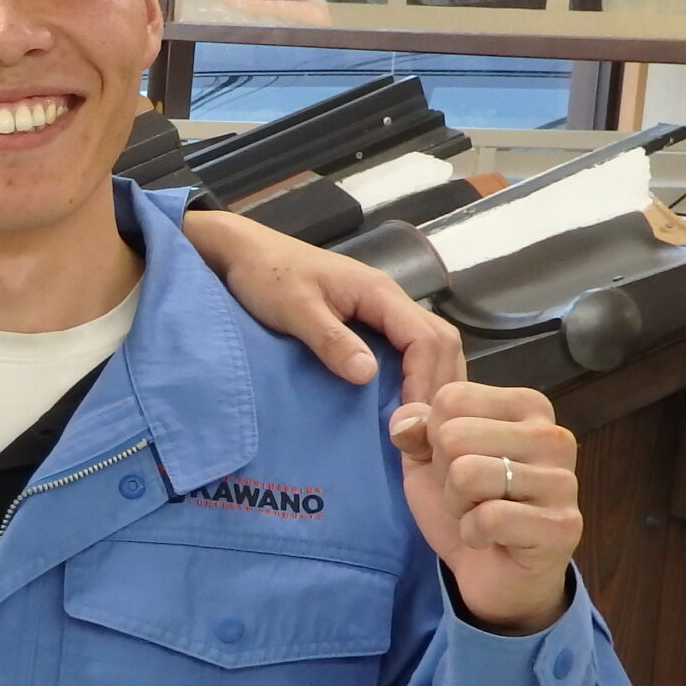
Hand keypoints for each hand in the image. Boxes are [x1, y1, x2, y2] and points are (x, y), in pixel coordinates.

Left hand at [184, 208, 464, 405]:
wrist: (244, 253)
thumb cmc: (265, 276)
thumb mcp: (294, 309)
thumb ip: (330, 339)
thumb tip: (367, 375)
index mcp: (379, 292)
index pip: (426, 338)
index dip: (425, 381)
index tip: (413, 422)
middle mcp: (391, 299)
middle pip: (440, 342)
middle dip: (437, 386)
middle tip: (423, 432)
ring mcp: (382, 310)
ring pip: (430, 346)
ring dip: (430, 383)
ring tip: (418, 425)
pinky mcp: (370, 322)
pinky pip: (408, 350)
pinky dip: (414, 377)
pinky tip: (401, 405)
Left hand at [389, 382, 579, 634]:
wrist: (494, 572)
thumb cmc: (467, 504)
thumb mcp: (426, 457)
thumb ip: (414, 426)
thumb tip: (405, 424)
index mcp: (527, 406)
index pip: (451, 397)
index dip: (434, 437)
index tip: (456, 463)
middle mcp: (553, 435)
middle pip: (454, 434)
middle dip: (445, 474)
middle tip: (468, 495)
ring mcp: (564, 481)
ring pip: (468, 474)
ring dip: (458, 505)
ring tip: (479, 513)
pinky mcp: (562, 525)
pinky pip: (488, 518)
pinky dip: (474, 534)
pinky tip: (492, 539)